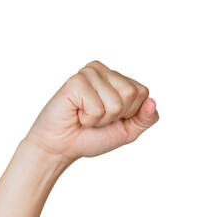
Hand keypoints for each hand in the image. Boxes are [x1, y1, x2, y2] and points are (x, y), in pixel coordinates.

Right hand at [22, 60, 158, 163]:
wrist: (63, 147)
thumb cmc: (92, 136)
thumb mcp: (127, 131)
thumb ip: (144, 119)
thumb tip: (153, 102)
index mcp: (117, 78)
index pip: (143, 92)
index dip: (130, 113)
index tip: (111, 118)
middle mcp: (103, 70)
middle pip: (131, 94)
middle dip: (116, 116)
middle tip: (97, 117)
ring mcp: (88, 73)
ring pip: (116, 103)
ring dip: (101, 119)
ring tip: (85, 116)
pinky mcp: (76, 81)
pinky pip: (97, 108)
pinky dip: (89, 119)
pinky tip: (77, 114)